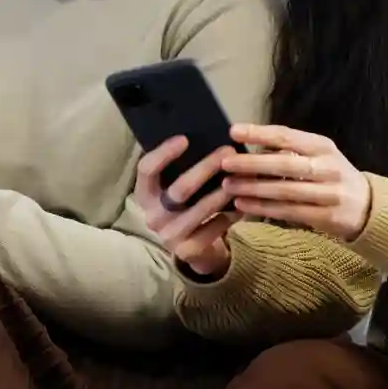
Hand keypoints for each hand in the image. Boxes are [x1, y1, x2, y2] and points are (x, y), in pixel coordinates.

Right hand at [132, 137, 236, 277]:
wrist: (194, 250)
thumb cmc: (186, 208)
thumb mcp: (175, 190)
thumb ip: (181, 170)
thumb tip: (205, 137)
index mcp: (145, 196)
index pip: (146, 170)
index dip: (163, 153)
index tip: (184, 138)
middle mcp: (153, 216)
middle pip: (180, 188)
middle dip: (206, 167)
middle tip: (227, 151)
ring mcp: (169, 236)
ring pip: (200, 209)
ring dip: (223, 191)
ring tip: (241, 177)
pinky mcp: (188, 251)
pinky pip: (214, 227)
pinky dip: (230, 214)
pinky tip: (242, 204)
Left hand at [223, 123, 372, 242]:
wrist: (367, 207)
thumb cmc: (331, 176)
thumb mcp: (318, 156)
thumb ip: (289, 152)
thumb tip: (248, 146)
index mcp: (323, 146)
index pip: (287, 136)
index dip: (259, 133)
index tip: (233, 131)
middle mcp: (328, 167)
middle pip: (284, 164)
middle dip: (252, 163)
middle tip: (225, 163)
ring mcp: (329, 193)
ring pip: (285, 190)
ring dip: (253, 189)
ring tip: (228, 186)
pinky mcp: (326, 216)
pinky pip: (289, 211)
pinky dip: (263, 208)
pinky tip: (243, 205)